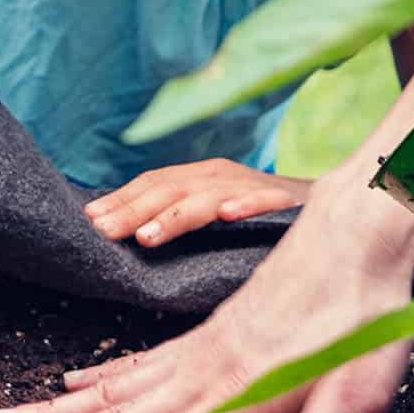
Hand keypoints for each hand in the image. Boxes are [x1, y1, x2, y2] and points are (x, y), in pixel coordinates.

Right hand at [0, 176, 413, 412]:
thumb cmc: (369, 322)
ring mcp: (197, 354)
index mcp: (237, 399)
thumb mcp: (365, 387)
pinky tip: (66, 392)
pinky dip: (94, 383)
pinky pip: (135, 365)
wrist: (357, 236)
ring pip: (110, 394)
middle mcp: (203, 378)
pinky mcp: (204, 337)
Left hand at [83, 159, 309, 247]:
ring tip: (148, 237)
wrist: (323, 202)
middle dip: (134, 210)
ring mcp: (253, 186)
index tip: (90, 220)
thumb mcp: (212, 209)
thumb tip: (127, 231)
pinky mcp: (287, 200)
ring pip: (208, 198)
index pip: (153, 184)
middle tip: (104, 232)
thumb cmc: (258, 213)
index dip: (122, 200)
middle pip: (171, 190)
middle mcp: (221, 176)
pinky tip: (228, 216)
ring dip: (177, 216)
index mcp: (200, 177)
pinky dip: (247, 205)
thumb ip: (177, 215)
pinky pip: (264, 201)